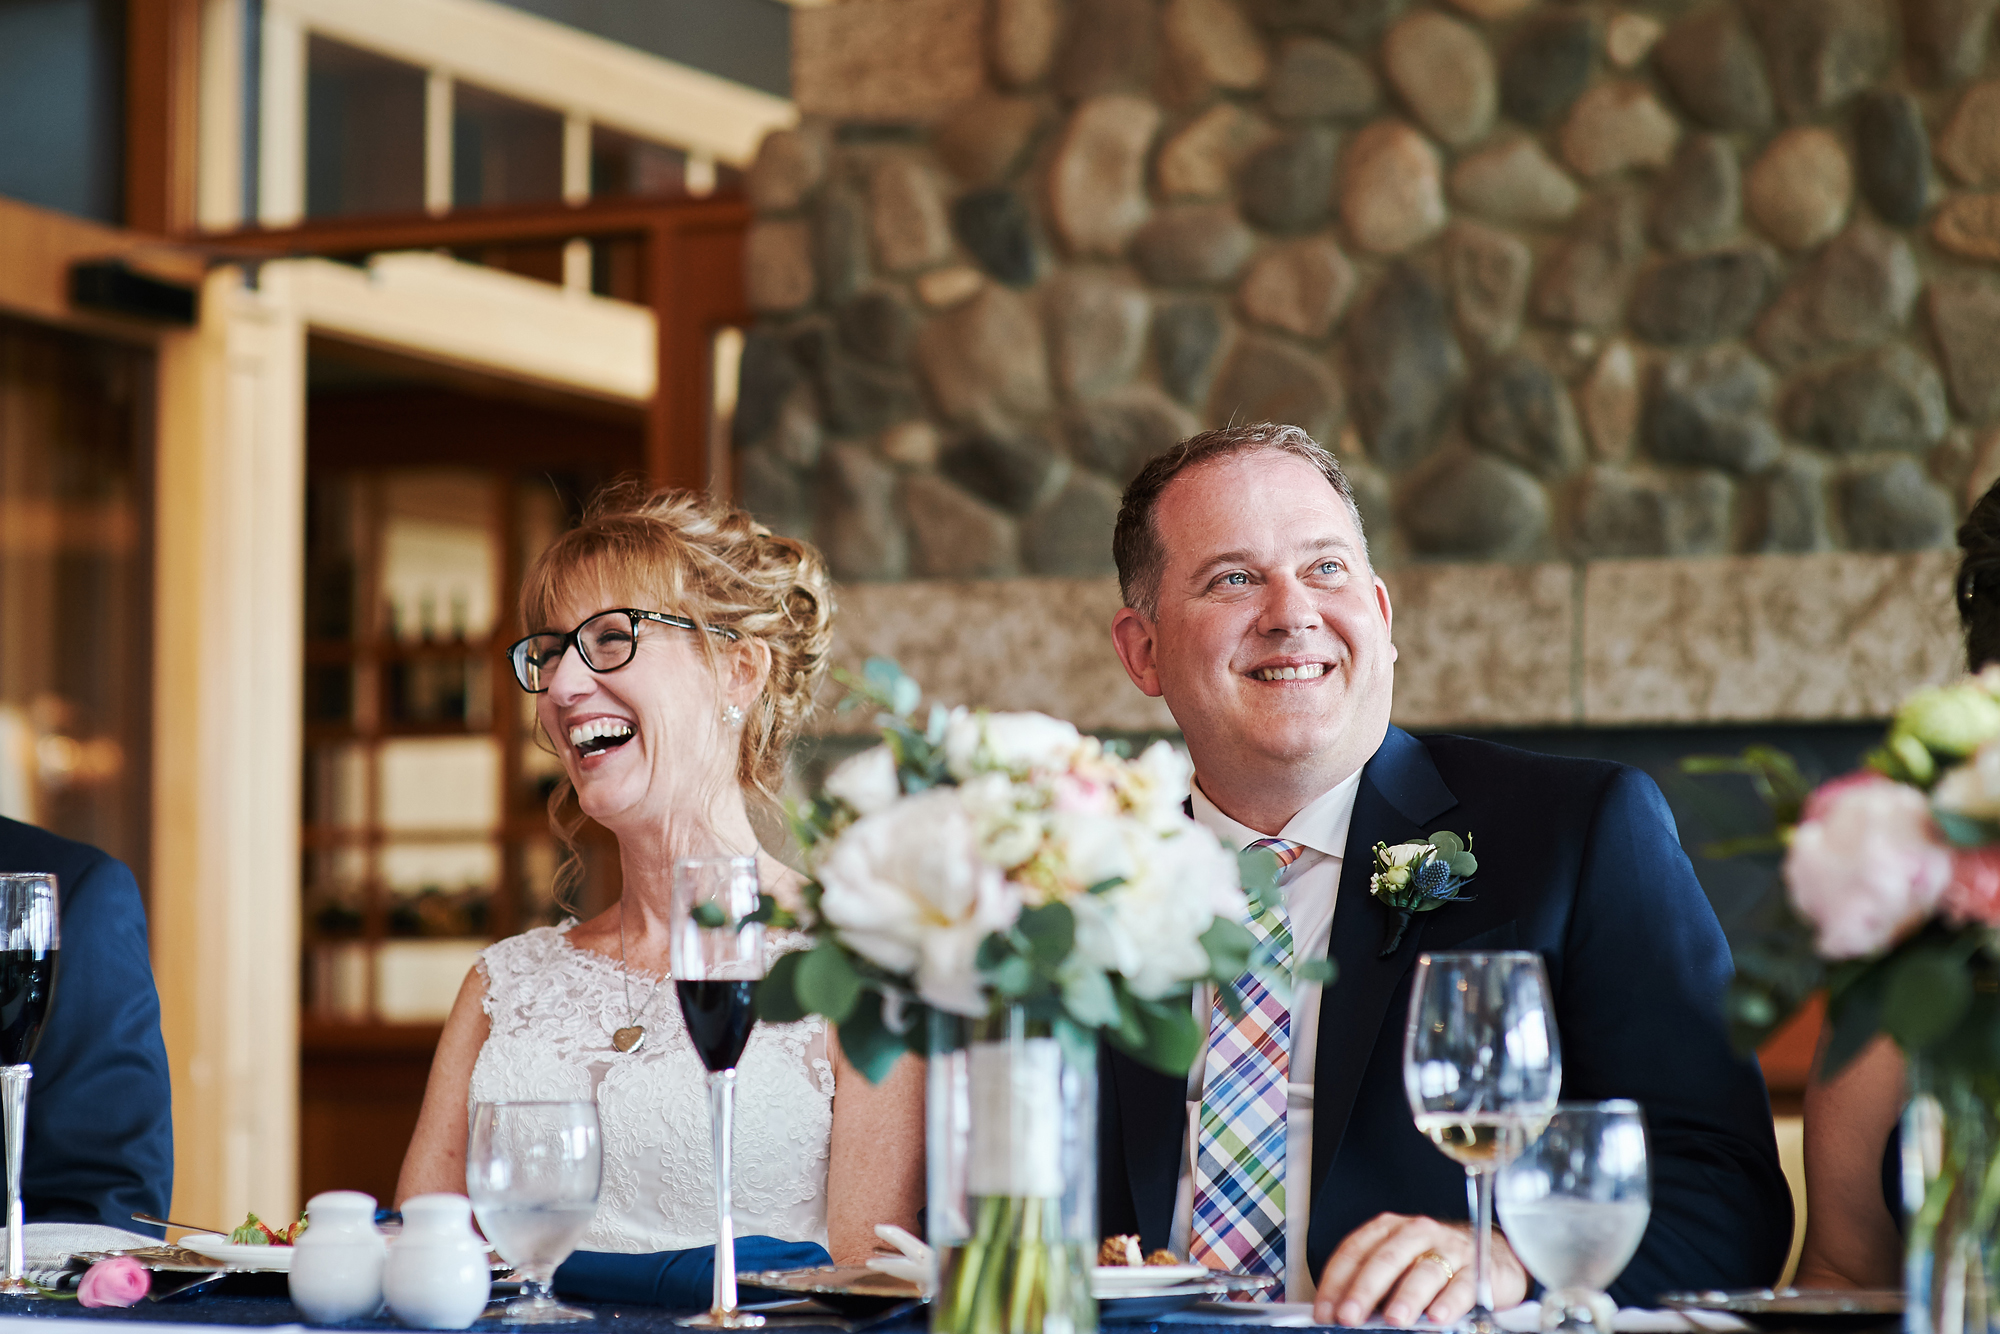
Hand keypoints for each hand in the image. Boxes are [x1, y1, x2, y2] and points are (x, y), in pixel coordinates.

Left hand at [1311, 1213, 1528, 1326]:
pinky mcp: (1477, 1268)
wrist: (1492, 1254)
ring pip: (1423, 1271)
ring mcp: (1448, 1248)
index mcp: (1388, 1229)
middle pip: (1386, 1259)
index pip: (1354, 1251)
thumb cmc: (1433, 1263)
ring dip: (1407, 1297)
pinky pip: (1461, 1285)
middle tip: (1349, 1316)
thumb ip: (1374, 1287)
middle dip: (1364, 1290)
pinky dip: (1449, 1302)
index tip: (1325, 1312)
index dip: (1336, 1282)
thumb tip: (1342, 1316)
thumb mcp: (1399, 1267)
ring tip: (1395, 1319)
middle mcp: (1416, 1232)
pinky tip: (1438, 1318)